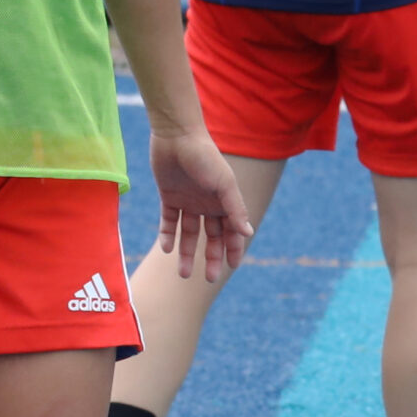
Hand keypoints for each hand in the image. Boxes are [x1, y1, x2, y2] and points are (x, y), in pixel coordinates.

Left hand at [150, 128, 253, 281]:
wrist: (176, 136)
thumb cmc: (205, 157)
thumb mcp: (224, 184)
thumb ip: (235, 209)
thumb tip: (248, 233)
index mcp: (224, 200)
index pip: (231, 229)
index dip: (233, 247)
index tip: (233, 266)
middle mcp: (207, 203)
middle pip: (211, 236)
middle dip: (212, 257)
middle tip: (210, 279)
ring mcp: (188, 201)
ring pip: (189, 233)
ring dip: (186, 253)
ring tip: (183, 274)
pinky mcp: (168, 197)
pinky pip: (168, 222)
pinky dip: (168, 236)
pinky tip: (167, 248)